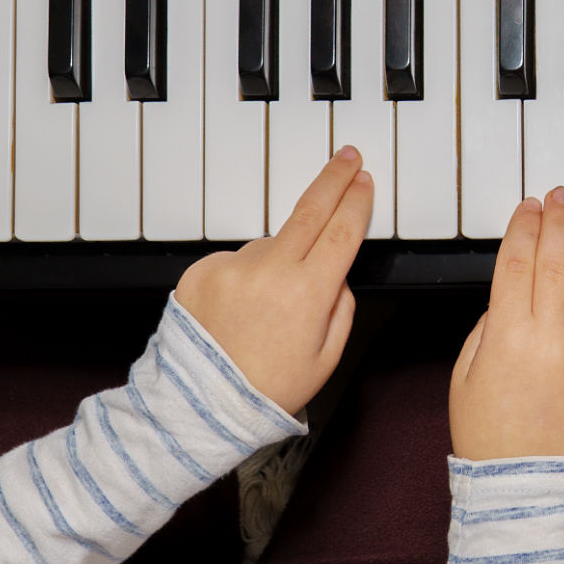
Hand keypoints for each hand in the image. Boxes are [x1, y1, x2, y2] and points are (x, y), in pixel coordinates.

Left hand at [173, 147, 370, 415]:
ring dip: (277, 261)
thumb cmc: (266, 389)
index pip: (342, 231)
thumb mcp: (326, 357)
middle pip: (310, 210)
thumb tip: (336, 274)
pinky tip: (239, 310)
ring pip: (270, 246)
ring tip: (266, 310)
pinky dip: (243, 275)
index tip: (363, 181)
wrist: (200, 405)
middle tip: (346, 158)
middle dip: (332, 180)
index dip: (356, 202)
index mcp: (307, 294)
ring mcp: (232, 267)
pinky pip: (236, 260)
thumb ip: (341, 307)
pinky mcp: (201, 269)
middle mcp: (269, 271)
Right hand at [449, 187, 563, 459]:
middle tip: (559, 199)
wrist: (522, 487)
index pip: (517, 262)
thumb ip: (488, 327)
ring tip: (560, 300)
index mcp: (507, 335)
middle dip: (558, 223)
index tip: (530, 206)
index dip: (524, 227)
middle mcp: (549, 340)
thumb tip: (512, 297)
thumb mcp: (464, 373)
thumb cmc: (487, 433)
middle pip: (558, 263)